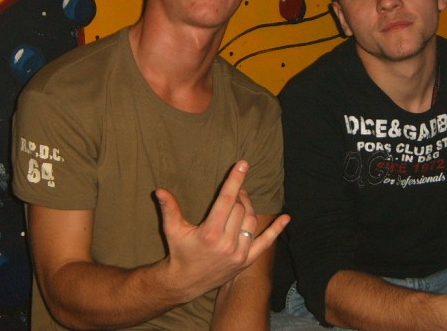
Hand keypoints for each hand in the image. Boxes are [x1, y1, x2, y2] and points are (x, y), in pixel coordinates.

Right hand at [155, 160, 289, 299]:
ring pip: (252, 220)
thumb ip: (169, 208)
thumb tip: (159, 190)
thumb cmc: (179, 252)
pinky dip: (276, 229)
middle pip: (241, 208)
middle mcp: (226, 243)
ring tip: (241, 201)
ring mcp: (239, 254)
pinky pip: (266, 243)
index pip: (227, 200)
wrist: (186, 282)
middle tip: (235, 190)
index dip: (235, 180)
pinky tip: (286, 218)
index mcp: (209, 233)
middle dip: (239, 195)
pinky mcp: (246, 261)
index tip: (243, 163)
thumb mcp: (172, 230)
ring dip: (249, 207)